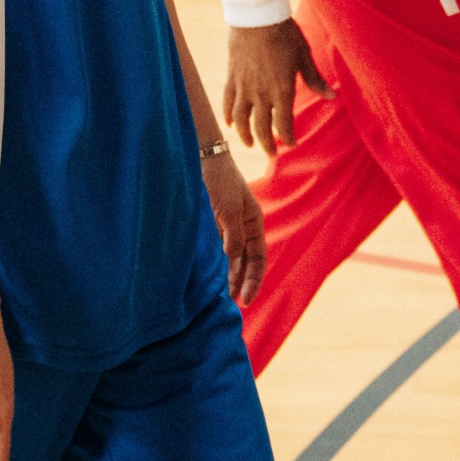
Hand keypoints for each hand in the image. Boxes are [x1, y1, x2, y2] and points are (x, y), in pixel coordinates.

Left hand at [202, 150, 268, 305]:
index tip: (246, 300)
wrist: (201, 157)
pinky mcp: (211, 223)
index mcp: (254, 222)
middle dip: (241, 282)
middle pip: (246, 261)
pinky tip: (209, 277)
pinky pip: (216, 249)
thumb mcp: (229, 210)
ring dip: (228, 276)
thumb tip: (232, 261)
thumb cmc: (219, 180)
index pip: (258, 258)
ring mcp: (227, 225)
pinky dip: (215, 264)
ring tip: (221, 296)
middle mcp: (242, 226)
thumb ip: (233, 237)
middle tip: (233, 304)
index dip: (254, 280)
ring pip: (231, 258)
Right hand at [222, 19, 325, 157]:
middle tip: (271, 154)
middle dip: (267, 144)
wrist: (257, 15)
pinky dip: (228, 115)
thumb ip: (315, 80)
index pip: (284, 124)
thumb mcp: (304, 56)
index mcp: (282, 91)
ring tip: (249, 144)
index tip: (292, 144)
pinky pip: (227, 102)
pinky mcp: (231, 77)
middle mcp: (260, 94)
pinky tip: (229, 124)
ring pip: (241, 120)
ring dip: (245, 136)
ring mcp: (243, 87)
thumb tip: (332, 96)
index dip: (288, 138)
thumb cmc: (284, 34)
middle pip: (261, 128)